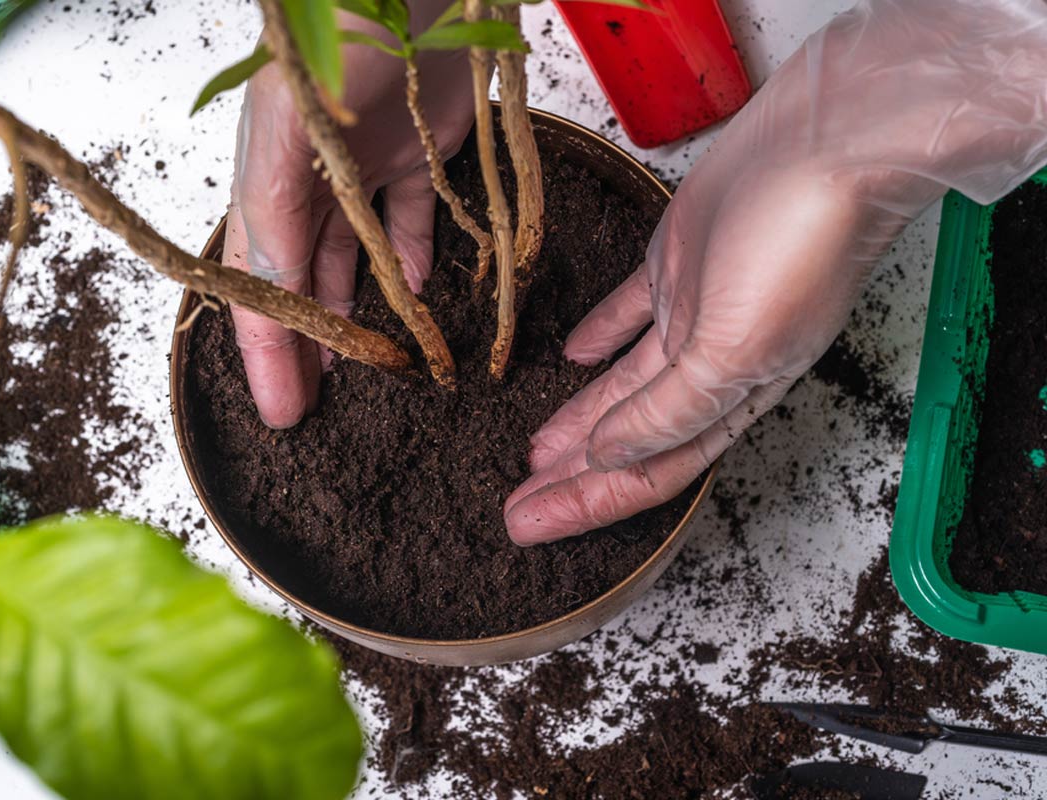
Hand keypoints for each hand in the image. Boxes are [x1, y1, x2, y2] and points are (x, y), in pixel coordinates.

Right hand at [225, 7, 471, 427]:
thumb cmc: (348, 19)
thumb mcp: (294, 119)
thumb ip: (278, 208)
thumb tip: (269, 291)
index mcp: (268, 173)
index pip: (261, 280)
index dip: (269, 350)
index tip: (283, 412)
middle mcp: (312, 177)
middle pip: (302, 279)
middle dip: (310, 344)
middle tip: (315, 408)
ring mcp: (368, 166)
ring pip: (355, 257)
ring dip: (358, 312)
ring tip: (366, 367)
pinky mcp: (422, 151)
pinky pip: (412, 220)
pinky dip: (415, 258)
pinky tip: (420, 293)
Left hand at [505, 0, 1046, 545]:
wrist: (825, 141)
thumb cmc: (797, 247)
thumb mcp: (734, 352)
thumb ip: (669, 412)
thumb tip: (608, 456)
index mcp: (733, 398)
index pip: (650, 471)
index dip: (588, 503)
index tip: (529, 526)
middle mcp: (712, 364)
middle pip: (629, 439)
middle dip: (571, 478)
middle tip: (516, 506)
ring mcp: (693, 311)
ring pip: (621, 385)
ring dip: (576, 418)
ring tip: (531, 453)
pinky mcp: (676, 260)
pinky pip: (626, 313)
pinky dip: (597, 338)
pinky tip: (569, 358)